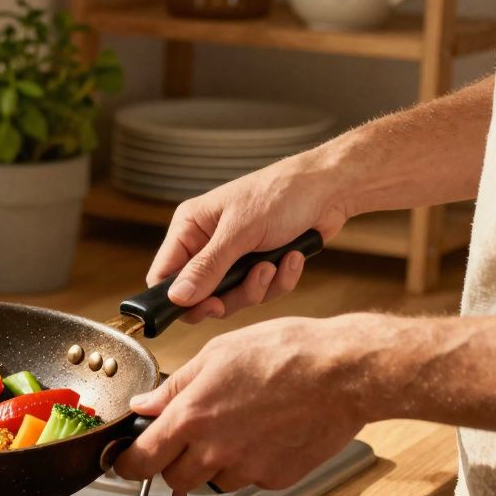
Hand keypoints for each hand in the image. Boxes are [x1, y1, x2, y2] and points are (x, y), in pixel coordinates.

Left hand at [114, 315, 375, 495]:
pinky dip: (250, 463)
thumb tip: (145, 404)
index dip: (126, 465)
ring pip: (213, 480)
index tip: (123, 463)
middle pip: (173, 479)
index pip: (141, 460)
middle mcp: (215, 450)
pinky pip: (249, 478)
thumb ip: (176, 386)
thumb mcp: (218, 354)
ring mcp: (248, 468)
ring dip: (213, 463)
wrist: (344, 373)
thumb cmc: (286, 353)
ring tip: (237, 426)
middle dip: (173, 463)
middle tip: (188, 437)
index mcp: (192, 417)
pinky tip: (265, 433)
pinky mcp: (277, 479)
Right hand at [151, 151, 349, 323]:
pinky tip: (293, 257)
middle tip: (253, 283)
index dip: (179, 298)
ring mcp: (233, 258)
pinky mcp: (259, 266)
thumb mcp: (240, 232)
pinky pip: (260, 293)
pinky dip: (279, 281)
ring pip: (232, 298)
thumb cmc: (281, 194)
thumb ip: (207, 268)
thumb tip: (176, 298)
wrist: (330, 189)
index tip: (207, 307)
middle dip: (231, 294)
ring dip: (259, 287)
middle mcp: (206, 245)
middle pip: (200, 296)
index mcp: (190, 228)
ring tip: (276, 262)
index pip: (164, 275)